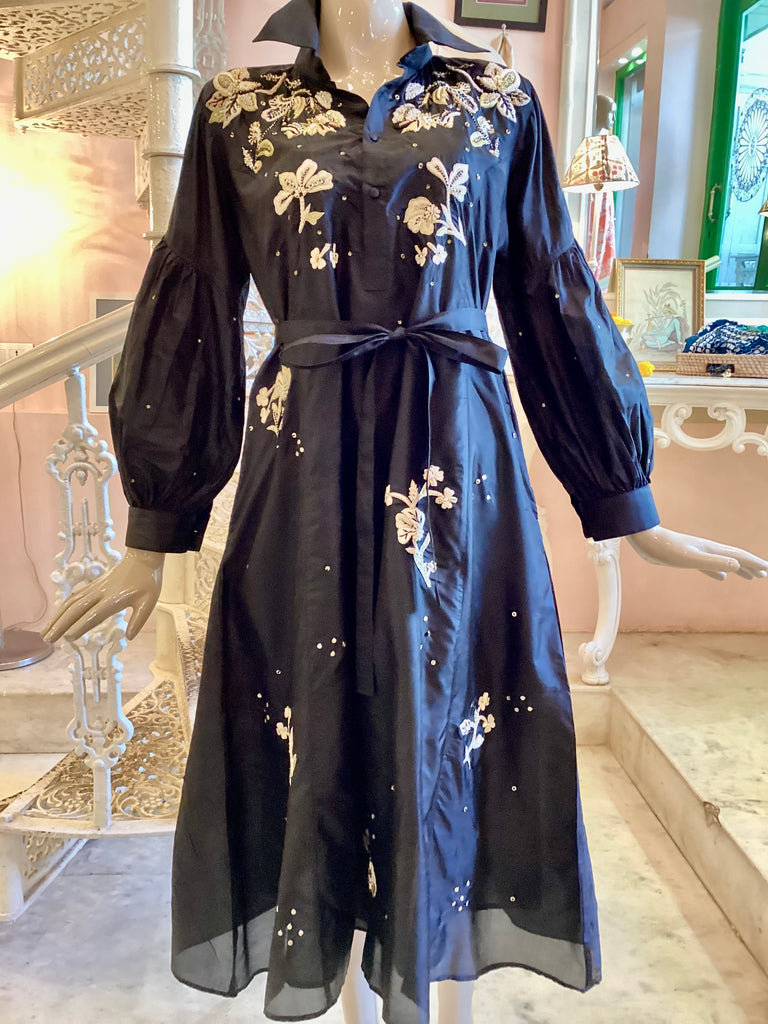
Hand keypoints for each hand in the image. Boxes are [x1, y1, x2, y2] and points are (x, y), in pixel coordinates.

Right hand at [42, 548, 164, 642]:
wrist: (143, 558)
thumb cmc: (148, 581)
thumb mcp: (149, 602)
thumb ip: (138, 620)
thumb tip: (130, 637)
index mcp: (114, 599)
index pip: (94, 614)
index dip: (81, 626)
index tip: (68, 638)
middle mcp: (100, 593)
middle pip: (76, 610)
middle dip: (61, 625)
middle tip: (48, 640)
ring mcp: (95, 588)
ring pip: (71, 603)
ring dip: (57, 617)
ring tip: (46, 632)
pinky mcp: (93, 585)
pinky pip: (74, 597)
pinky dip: (63, 608)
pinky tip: (56, 617)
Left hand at [626, 525, 767, 581]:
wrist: (645, 540)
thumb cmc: (666, 550)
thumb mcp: (691, 559)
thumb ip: (713, 562)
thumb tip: (737, 565)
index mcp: (712, 550)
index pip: (739, 557)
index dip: (754, 563)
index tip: (767, 570)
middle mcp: (708, 550)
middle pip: (735, 558)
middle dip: (751, 566)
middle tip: (764, 574)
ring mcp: (698, 553)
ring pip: (724, 562)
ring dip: (738, 569)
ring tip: (749, 576)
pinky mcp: (687, 558)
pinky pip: (710, 566)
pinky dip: (719, 571)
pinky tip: (721, 577)